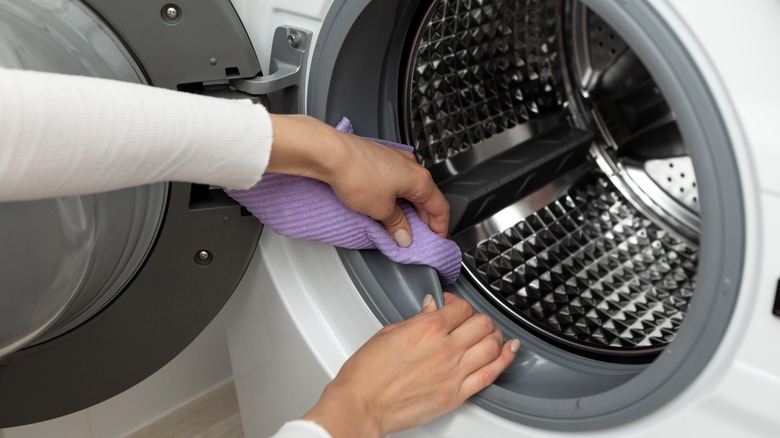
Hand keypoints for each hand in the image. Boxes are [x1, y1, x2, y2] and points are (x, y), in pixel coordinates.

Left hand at [265, 114, 449, 245]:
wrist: (330, 153)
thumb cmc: (356, 174)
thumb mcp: (380, 209)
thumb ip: (396, 224)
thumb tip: (403, 235)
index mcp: (420, 179)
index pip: (440, 207)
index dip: (440, 227)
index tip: (437, 240)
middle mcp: (410, 165)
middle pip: (426, 198)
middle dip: (423, 219)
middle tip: (416, 237)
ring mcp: (394, 159)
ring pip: (409, 189)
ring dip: (406, 208)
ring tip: (396, 225)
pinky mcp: (379, 158)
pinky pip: (394, 181)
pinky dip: (394, 196)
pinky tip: (383, 207)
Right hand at [302, 293, 519, 436]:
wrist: (362, 405)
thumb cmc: (367, 373)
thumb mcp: (389, 333)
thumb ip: (417, 319)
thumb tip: (431, 308)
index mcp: (426, 328)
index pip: (460, 307)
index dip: (458, 303)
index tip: (452, 306)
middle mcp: (445, 348)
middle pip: (481, 323)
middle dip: (478, 318)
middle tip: (470, 321)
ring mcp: (454, 373)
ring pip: (492, 345)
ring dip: (495, 335)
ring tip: (491, 333)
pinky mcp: (457, 395)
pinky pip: (491, 373)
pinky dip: (505, 359)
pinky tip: (509, 350)